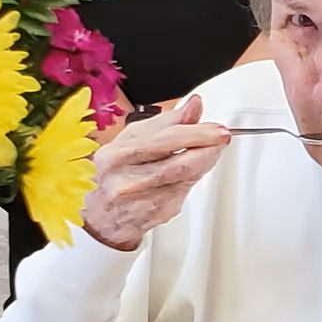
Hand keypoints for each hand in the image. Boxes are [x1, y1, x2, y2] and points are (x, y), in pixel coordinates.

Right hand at [80, 94, 227, 251]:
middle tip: (221, 138)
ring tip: (212, 150)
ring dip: (205, 163)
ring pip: (185, 180)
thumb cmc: (115, 171)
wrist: (99, 215)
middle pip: (178, 164)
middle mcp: (126, 181)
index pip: (162, 141)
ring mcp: (141, 203)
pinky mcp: (155, 216)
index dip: (195, 133)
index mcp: (116, 156)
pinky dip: (193, 179)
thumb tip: (194, 105)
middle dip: (207, 148)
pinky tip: (194, 170)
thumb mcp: (132, 139)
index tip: (216, 128)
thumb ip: (166, 122)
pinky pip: (183, 194)